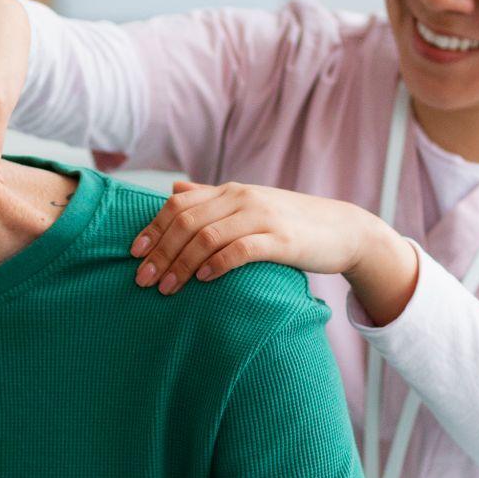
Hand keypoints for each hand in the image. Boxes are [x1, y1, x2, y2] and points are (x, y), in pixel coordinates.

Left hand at [130, 181, 381, 292]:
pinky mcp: (282, 240)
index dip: (153, 228)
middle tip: (143, 280)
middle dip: (160, 252)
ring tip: (166, 288)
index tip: (134, 254)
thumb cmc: (292, 223)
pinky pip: (241, 250)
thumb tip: (173, 189)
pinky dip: (218, 264)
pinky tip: (203, 279)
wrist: (344, 230)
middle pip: (187, 222)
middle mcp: (243, 199)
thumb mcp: (249, 205)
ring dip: (181, 264)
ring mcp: (263, 218)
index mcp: (231, 191)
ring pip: (208, 236)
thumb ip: (211, 198)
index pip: (179, 205)